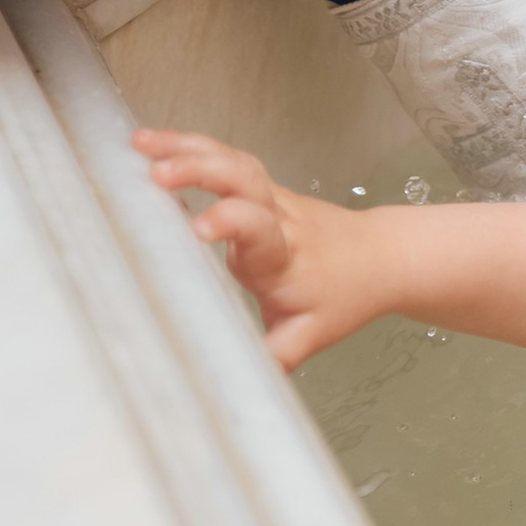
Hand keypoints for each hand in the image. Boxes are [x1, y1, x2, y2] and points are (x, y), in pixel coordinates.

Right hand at [136, 128, 371, 368]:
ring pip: (236, 163)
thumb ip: (276, 356)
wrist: (382, 258)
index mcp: (284, 257)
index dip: (232, 224)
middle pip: (246, 182)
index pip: (260, 231)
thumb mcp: (312, 334)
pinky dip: (195, 147)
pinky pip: (231, 160)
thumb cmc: (346, 295)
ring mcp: (273, 199)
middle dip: (204, 171)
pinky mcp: (265, 188)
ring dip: (190, 149)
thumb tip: (239, 382)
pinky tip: (157, 142)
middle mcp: (279, 220)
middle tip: (160, 170)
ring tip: (142, 144)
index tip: (201, 227)